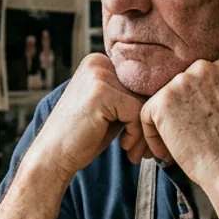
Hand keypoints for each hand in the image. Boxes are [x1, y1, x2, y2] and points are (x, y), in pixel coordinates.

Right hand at [27, 53, 146, 180]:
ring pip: (143, 102)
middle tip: (141, 148)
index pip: (140, 82)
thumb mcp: (109, 109)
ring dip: (144, 131)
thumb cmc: (83, 137)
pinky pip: (136, 112)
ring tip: (134, 151)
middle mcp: (98, 62)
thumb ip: (130, 96)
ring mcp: (98, 75)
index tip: (144, 135)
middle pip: (144, 90)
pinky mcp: (100, 93)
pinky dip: (135, 134)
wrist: (52, 157)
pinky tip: (123, 145)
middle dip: (147, 122)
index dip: (146, 109)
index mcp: (99, 62)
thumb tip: (166, 93)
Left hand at [138, 58, 218, 189]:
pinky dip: (153, 136)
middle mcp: (203, 67)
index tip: (200, 124)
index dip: (197, 104)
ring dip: (166, 125)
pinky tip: (166, 153)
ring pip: (162, 102)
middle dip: (180, 112)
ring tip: (178, 147)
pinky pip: (147, 115)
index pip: (200, 79)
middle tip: (188, 137)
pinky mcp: (163, 100)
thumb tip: (209, 89)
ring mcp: (182, 82)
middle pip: (180, 88)